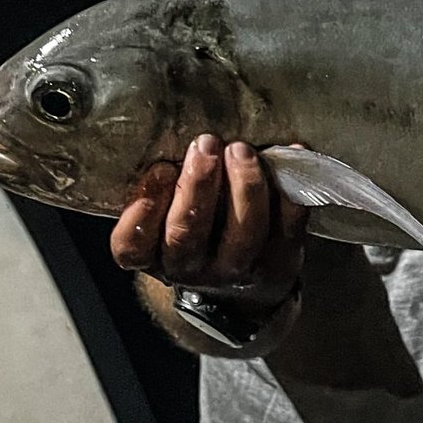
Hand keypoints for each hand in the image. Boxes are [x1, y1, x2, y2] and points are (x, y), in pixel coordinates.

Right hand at [110, 135, 304, 302]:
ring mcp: (235, 271)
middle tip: (205, 144)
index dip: (142, 210)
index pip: (133, 245)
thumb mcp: (163, 216)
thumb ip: (164, 186)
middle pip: (187, 234)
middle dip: (198, 185)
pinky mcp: (277, 265)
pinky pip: (286, 231)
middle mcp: (189, 268)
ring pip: (241, 235)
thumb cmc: (194, 229)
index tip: (160, 169)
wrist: (238, 288)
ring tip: (241, 151)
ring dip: (243, 188)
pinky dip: (289, 194)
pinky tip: (289, 157)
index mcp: (153, 255)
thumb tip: (176, 134)